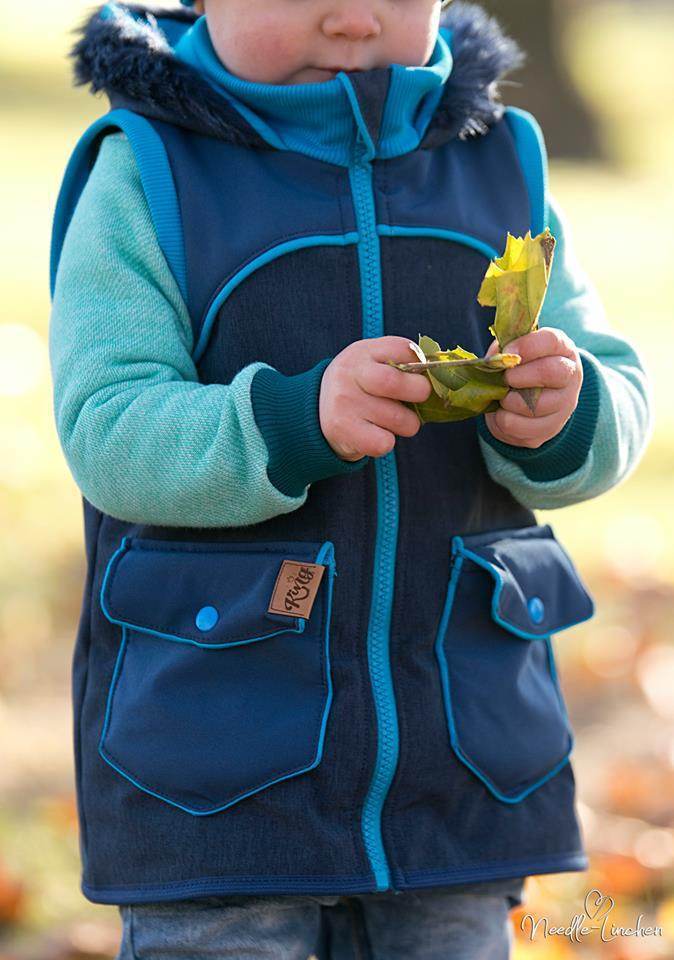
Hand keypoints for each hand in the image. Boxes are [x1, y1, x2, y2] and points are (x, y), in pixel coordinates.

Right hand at [319, 337, 431, 459]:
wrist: (315, 413)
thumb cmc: (359, 387)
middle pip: (395, 382)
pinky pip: (384, 443)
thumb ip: (401, 361)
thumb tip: (441, 371)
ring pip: (399, 419)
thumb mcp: (372, 363)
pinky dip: (387, 442)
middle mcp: (349, 375)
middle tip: (418, 398)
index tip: (419, 374)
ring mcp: (345, 403)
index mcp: (361, 353)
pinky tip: (377, 434)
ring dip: (407, 424)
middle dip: (419, 393)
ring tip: (394, 420)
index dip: (420, 364)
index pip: (403, 349)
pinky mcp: (344, 431)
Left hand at [483, 327, 582, 447]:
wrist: (529, 403)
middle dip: (520, 375)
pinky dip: (505, 420)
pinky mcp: (551, 427)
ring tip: (503, 397)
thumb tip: (494, 361)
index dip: (526, 346)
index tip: (508, 352)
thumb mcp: (514, 352)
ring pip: (536, 405)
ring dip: (510, 401)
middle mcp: (570, 375)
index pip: (551, 341)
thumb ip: (505, 350)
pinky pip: (522, 427)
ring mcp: (564, 404)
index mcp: (562, 349)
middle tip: (505, 378)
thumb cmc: (520, 369)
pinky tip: (504, 412)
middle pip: (550, 372)